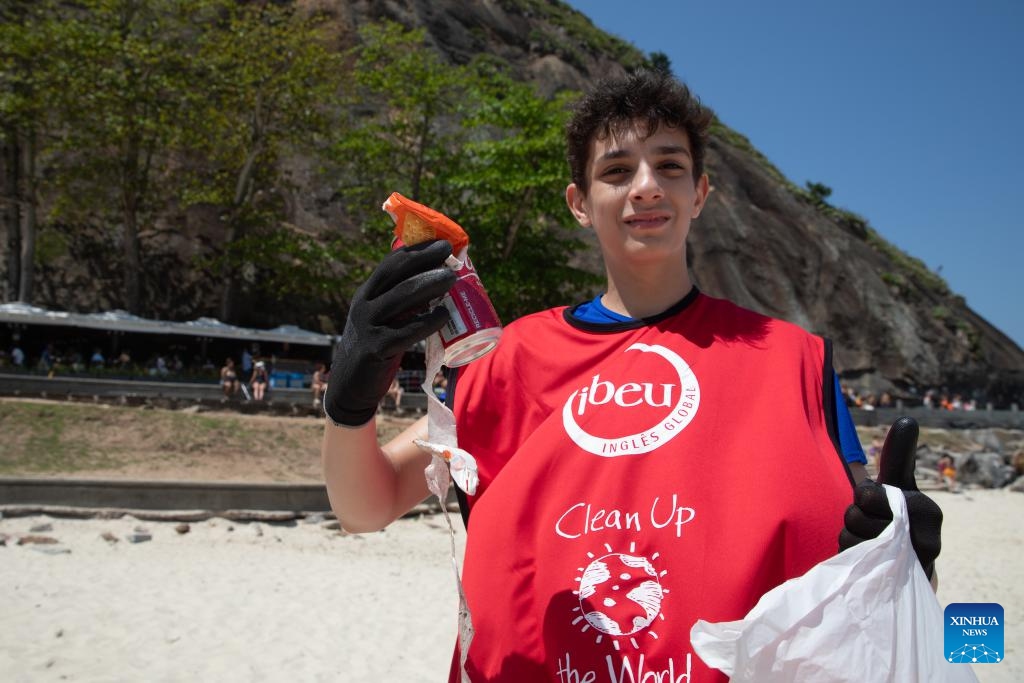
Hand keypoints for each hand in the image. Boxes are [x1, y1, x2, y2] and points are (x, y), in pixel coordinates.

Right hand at [323, 240, 455, 425]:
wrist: (349, 385)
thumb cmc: (375, 346)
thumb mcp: (381, 319)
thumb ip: (401, 304)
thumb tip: (438, 283)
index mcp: (367, 294)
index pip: (390, 264)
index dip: (416, 251)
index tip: (440, 242)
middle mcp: (365, 305)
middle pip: (396, 275)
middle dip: (424, 260)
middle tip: (449, 253)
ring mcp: (368, 326)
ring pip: (401, 297)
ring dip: (429, 284)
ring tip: (452, 278)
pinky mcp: (376, 348)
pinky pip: (406, 331)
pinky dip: (427, 322)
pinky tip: (444, 315)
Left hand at [838, 416, 941, 578]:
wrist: (906, 568)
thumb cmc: (901, 517)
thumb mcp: (900, 484)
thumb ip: (899, 455)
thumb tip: (907, 418)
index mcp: (928, 511)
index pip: (868, 494)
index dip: (864, 496)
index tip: (878, 502)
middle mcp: (926, 542)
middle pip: (854, 516)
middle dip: (854, 517)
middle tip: (871, 524)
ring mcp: (908, 568)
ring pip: (850, 540)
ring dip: (850, 537)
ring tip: (869, 541)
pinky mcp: (890, 585)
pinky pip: (851, 562)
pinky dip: (850, 556)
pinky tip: (864, 558)